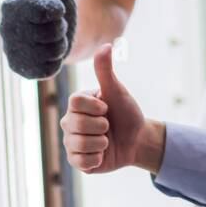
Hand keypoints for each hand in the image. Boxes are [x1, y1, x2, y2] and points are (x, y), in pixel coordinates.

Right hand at [0, 0, 77, 78]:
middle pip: (51, 33)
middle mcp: (6, 29)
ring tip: (51, 36)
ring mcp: (12, 51)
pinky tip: (48, 52)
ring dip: (60, 43)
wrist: (58, 24)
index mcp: (12, 6)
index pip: (47, 12)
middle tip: (53, 22)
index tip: (53, 5)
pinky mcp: (20, 69)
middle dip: (60, 27)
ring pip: (53, 51)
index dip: (58, 9)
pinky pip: (49, 69)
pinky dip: (56, 60)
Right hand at [60, 44, 156, 173]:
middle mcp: (68, 121)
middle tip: (108, 126)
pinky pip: (80, 162)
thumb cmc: (126, 112)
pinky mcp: (76, 160)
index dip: (96, 107)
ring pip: (79, 143)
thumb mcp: (117, 90)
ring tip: (106, 140)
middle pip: (76, 123)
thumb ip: (106, 70)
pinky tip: (102, 154)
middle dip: (102, 126)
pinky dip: (97, 159)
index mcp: (76, 103)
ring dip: (101, 143)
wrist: (137, 140)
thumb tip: (105, 45)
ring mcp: (71, 141)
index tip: (107, 107)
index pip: (75, 102)